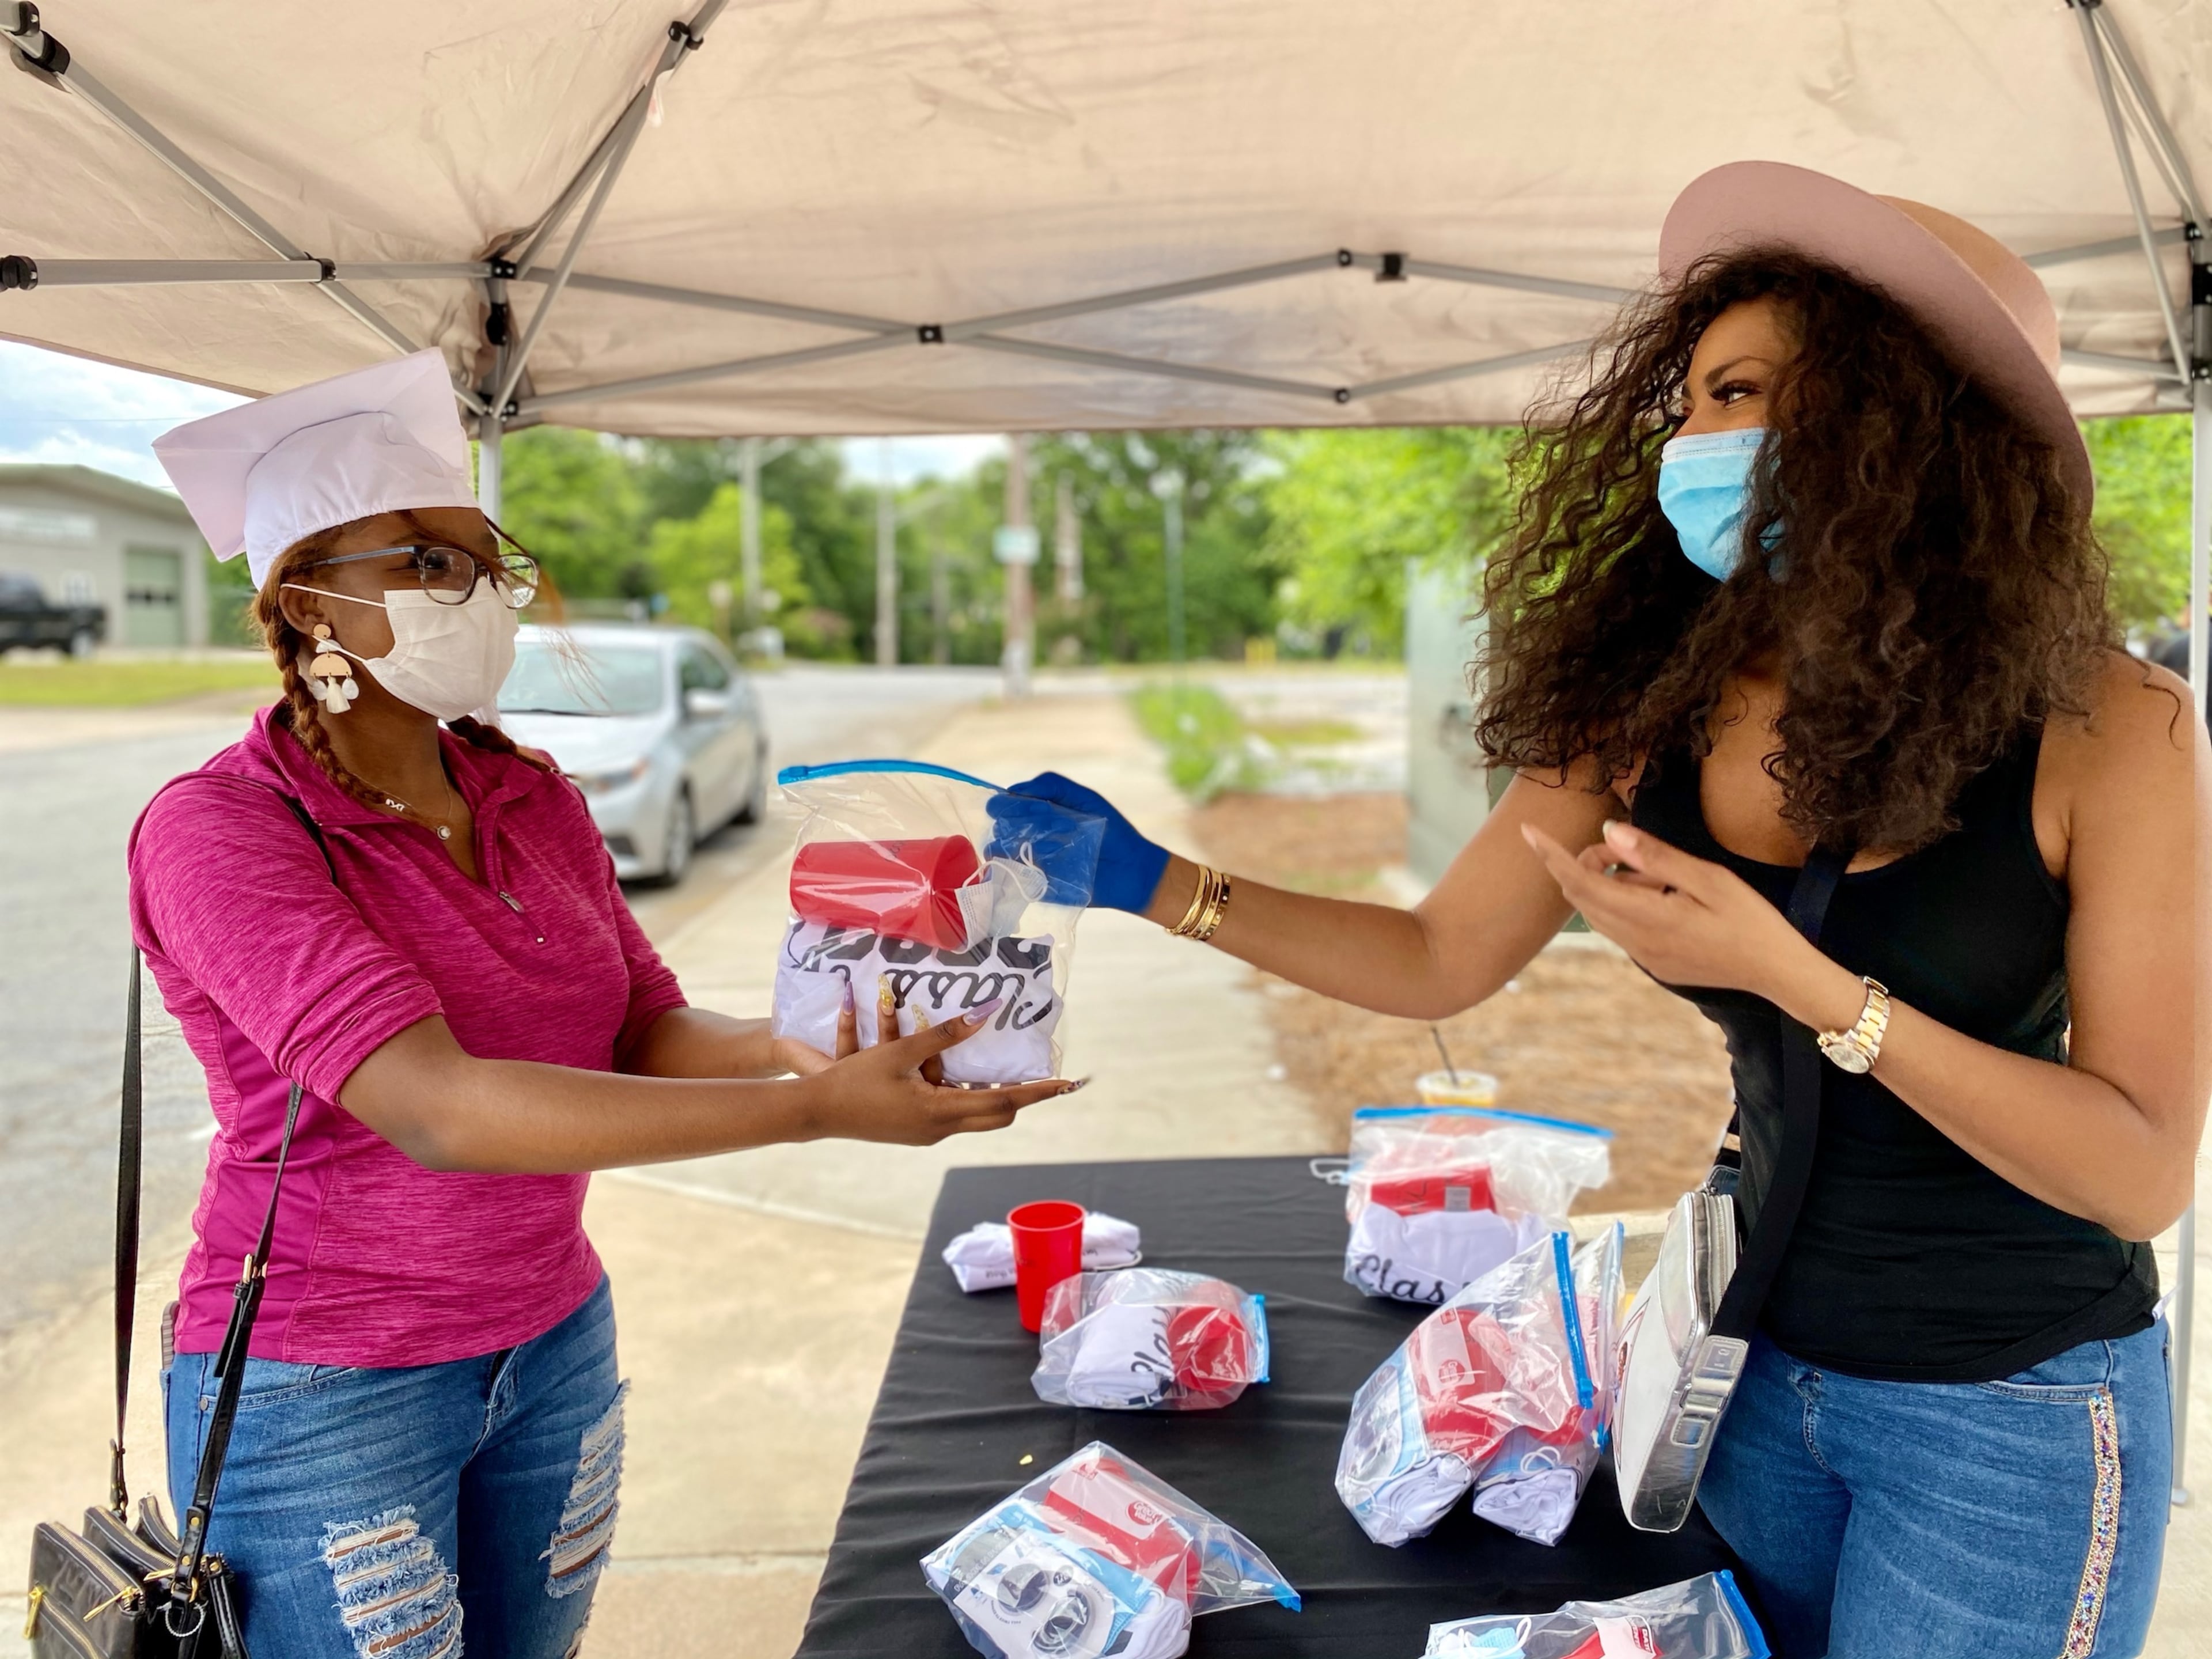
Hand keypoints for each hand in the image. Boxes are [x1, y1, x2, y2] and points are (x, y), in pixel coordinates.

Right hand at [793, 999, 1083, 1145]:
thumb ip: (944, 1035)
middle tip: (1039, 1076)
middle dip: (1021, 1097)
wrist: (818, 1112)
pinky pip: (954, 1116)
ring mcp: (929, 1135)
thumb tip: (986, 1014)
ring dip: (993, 1097)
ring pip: (976, 1117)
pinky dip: (966, 1099)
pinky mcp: (917, 1133)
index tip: (1065, 1083)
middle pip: (997, 1116)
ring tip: (1004, 1073)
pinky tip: (961, 1078)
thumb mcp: (899, 1051)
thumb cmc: (855, 1080)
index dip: (1037, 1092)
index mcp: (940, 1112)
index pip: (1004, 1103)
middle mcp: (941, 1129)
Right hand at [988, 772, 1166, 913]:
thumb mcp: (1084, 798)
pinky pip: (1018, 875)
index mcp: (1036, 815)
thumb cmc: (1110, 829)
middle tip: (1048, 820)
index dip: (1003, 804)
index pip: (1003, 806)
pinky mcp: (1038, 885)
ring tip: (1054, 842)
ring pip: (1002, 851)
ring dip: (1024, 842)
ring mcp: (1031, 863)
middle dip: (1017, 821)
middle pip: (1000, 828)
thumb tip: (1012, 790)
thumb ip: (1051, 785)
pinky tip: (1054, 860)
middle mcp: (1029, 838)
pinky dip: (1031, 864)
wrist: (1131, 868)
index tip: (1012, 805)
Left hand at [1519, 819, 1855, 1022]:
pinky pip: (1620, 927)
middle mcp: (1634, 942)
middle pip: (1583, 897)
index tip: (1528, 831)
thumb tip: (1610, 832)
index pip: (1581, 882)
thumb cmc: (1751, 920)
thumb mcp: (1709, 879)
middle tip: (1620, 845)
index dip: (1551, 856)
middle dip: (1586, 863)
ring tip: (1659, 873)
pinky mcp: (1653, 963)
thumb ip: (1655, 857)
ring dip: (1610, 884)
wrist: (1777, 973)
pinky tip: (1665, 894)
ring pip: (1600, 912)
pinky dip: (1627, 903)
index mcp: (1646, 918)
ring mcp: (1642, 957)